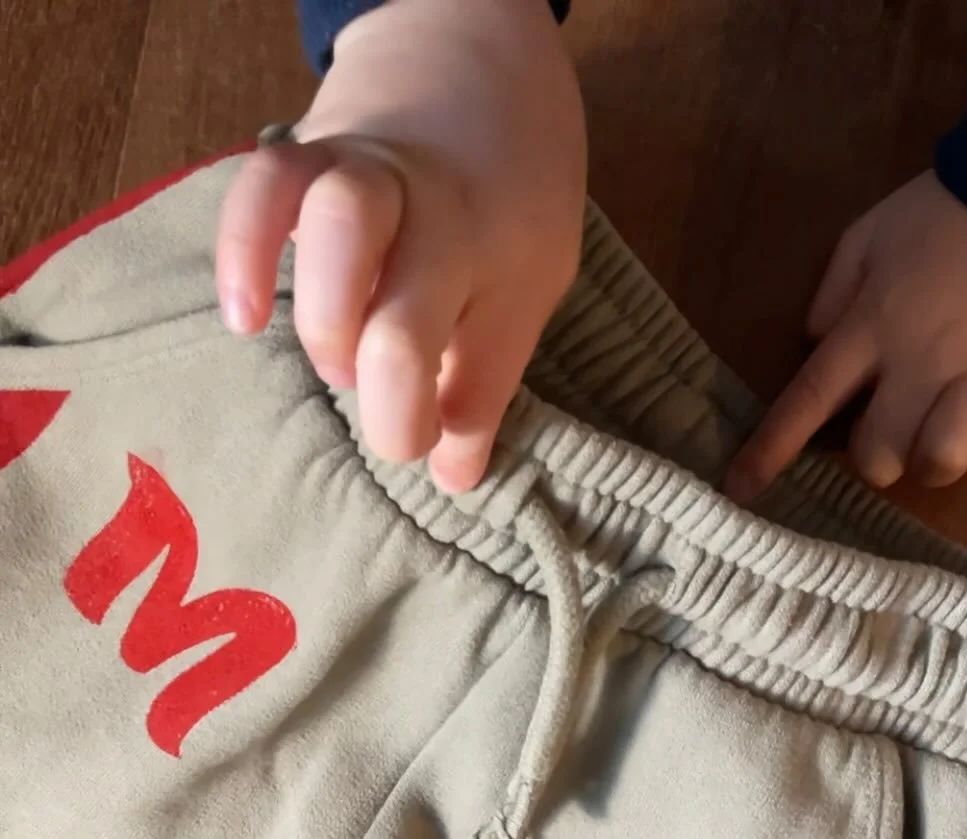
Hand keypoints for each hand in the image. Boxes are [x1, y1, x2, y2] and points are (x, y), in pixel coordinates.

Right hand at [216, 0, 585, 492]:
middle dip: (382, 381)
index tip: (430, 448)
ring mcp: (368, 174)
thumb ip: (489, 375)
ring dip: (326, 319)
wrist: (475, 44)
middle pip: (408, 305)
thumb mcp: (531, 278)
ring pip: (334, 228)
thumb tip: (454, 475)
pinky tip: (244, 314)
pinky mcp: (308, 154)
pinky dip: (244, 253)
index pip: (479, 361)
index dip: (441, 429)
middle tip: (378, 398)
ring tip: (331, 361)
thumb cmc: (509, 187)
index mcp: (500, 255)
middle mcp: (435, 212)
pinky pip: (262, 191)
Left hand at [727, 172, 966, 502]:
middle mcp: (917, 365)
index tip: (741, 489)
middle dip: (877, 460)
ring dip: (935, 461)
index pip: (807, 401)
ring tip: (945, 435)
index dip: (771, 449)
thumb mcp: (868, 236)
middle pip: (877, 454)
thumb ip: (833, 294)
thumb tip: (814, 344)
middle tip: (893, 431)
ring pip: (940, 462)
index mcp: (870, 329)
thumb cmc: (945, 212)